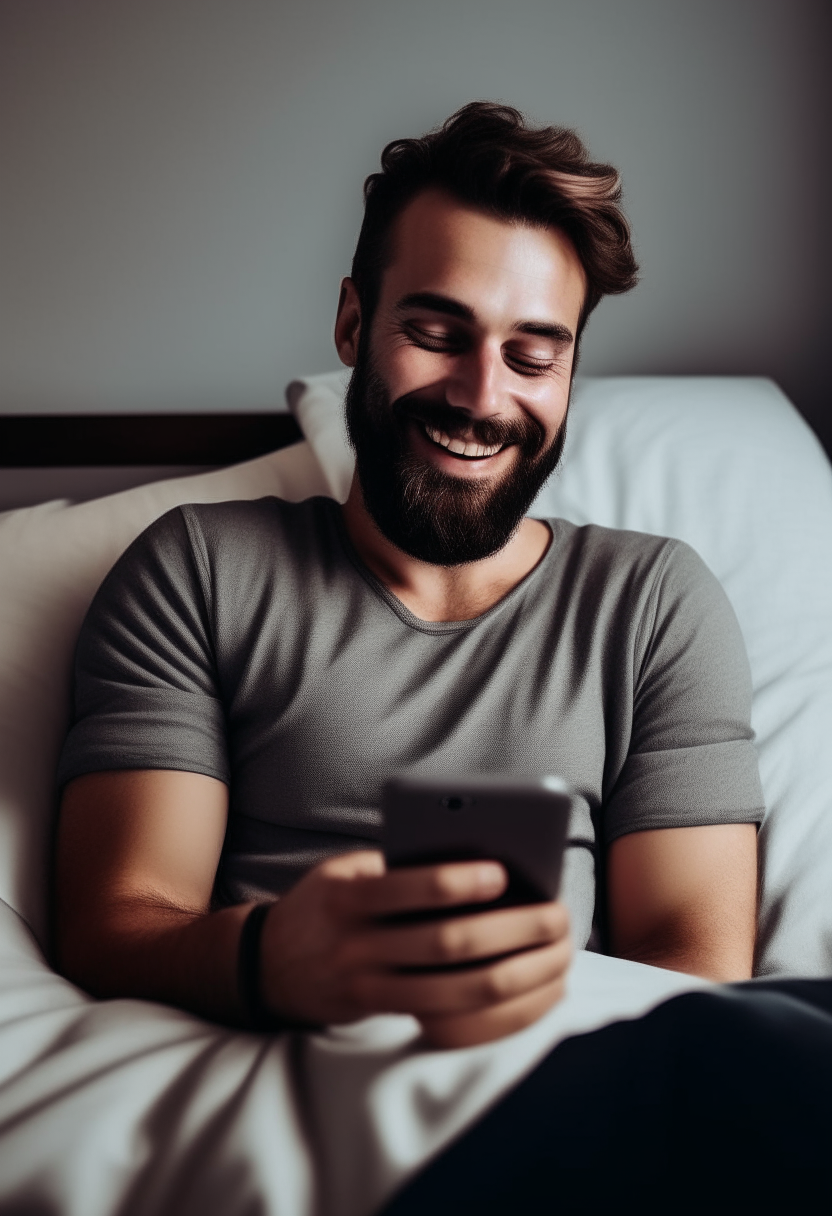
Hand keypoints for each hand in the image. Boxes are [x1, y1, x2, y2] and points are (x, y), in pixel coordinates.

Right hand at [258, 850, 571, 1047]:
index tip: (504, 872)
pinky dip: (490, 1008)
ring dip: (513, 974)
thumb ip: (394, 867)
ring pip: (452, 991)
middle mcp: (355, 945)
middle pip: (443, 944)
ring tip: (555, 955)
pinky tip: (527, 990)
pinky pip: (444, 1019)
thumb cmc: (325, 903)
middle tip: (555, 916)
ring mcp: (367, 986)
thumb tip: (475, 860)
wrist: (267, 965)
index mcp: (347, 896)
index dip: (457, 883)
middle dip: (508, 930)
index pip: (407, 888)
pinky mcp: (380, 1015)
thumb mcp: (344, 871)